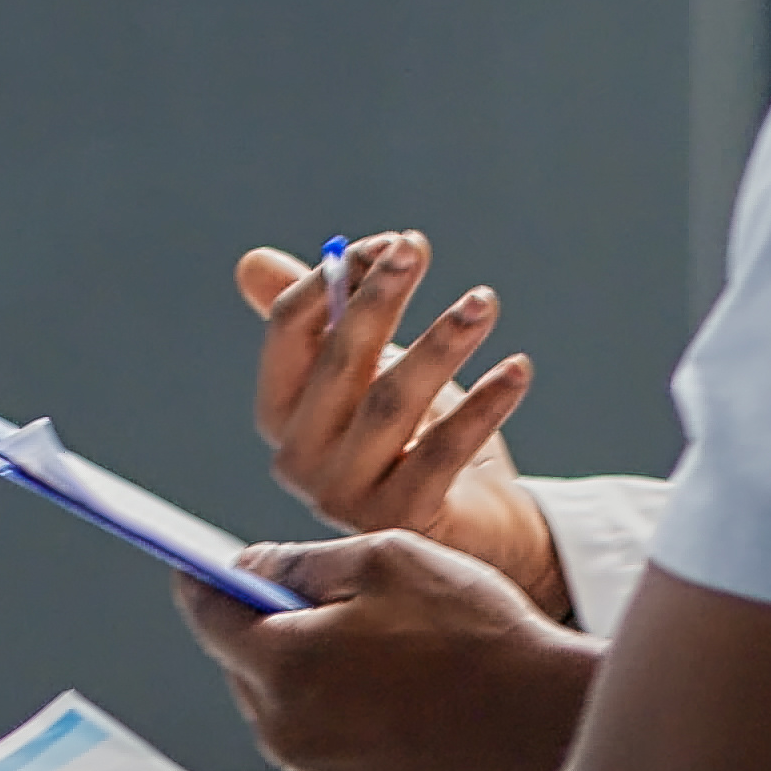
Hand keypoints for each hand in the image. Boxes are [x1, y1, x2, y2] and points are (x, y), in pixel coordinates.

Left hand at [179, 529, 603, 770]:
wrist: (545, 726)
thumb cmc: (476, 633)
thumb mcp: (389, 558)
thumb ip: (301, 558)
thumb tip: (245, 567)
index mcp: (285, 665)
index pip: (207, 614)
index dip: (203, 579)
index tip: (197, 563)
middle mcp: (284, 732)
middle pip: (242, 664)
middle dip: (271, 627)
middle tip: (335, 601)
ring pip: (280, 707)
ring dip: (308, 675)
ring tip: (386, 653)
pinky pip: (317, 746)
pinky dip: (338, 718)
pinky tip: (399, 699)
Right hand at [233, 237, 567, 616]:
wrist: (472, 527)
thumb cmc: (415, 437)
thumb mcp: (369, 372)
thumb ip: (322, 320)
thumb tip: (253, 263)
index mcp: (280, 412)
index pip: (290, 333)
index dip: (335, 280)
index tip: (390, 243)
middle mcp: (298, 458)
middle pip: (341, 361)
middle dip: (381, 297)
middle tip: (417, 247)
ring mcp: (344, 497)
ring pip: (392, 401)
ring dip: (441, 342)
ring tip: (482, 302)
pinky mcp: (400, 521)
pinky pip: (443, 452)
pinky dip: (484, 405)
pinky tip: (517, 368)